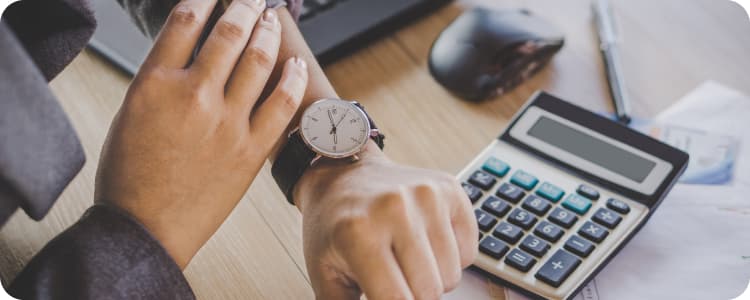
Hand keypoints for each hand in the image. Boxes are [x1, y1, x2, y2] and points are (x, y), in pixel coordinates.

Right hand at [95, 0, 307, 267]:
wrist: (145, 229)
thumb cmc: (130, 176)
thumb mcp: (130, 113)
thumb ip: (162, 79)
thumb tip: (192, 53)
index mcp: (155, 84)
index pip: (186, 20)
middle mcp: (193, 95)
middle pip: (228, 33)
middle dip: (244, 6)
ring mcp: (227, 122)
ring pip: (259, 60)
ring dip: (268, 32)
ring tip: (270, 18)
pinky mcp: (251, 148)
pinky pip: (283, 103)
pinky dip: (293, 78)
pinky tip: (296, 64)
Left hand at [295, 142, 478, 299]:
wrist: (343, 175)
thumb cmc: (333, 228)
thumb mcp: (325, 276)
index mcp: (358, 233)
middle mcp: (395, 208)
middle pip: (429, 291)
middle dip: (412, 297)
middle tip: (391, 280)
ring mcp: (426, 195)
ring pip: (451, 275)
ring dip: (431, 278)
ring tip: (403, 258)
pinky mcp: (449, 189)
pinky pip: (468, 251)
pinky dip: (450, 256)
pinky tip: (423, 240)